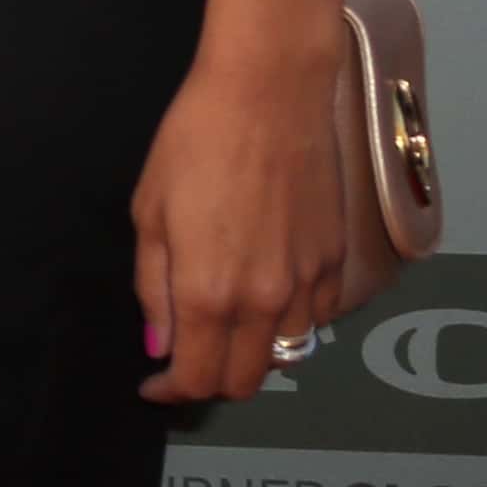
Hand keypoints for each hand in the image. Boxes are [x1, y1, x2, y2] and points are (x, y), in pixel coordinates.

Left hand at [134, 44, 346, 401]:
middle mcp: (265, 302)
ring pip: (287, 355)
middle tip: (186, 356)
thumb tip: (159, 344)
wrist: (269, 95)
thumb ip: (154, 286)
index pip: (197, 377)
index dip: (172, 391)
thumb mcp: (150, 212)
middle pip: (246, 380)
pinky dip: (289, 322)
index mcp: (208, 292)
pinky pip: (315, 318)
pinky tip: (266, 291)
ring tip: (225, 321)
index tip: (155, 385)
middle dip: (211, 380)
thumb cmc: (195, 142)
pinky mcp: (337, 263)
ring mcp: (308, 286)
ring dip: (253, 352)